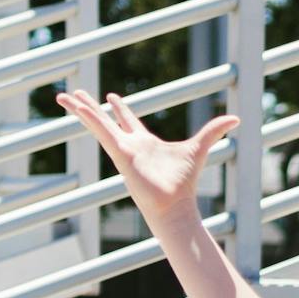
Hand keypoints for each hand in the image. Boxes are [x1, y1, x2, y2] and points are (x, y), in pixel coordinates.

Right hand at [54, 88, 238, 231]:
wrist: (174, 204)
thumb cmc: (184, 182)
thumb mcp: (200, 147)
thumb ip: (214, 131)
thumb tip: (236, 118)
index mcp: (144, 142)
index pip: (127, 121)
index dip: (119, 108)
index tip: (110, 96)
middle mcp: (129, 145)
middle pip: (105, 120)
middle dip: (91, 106)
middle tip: (77, 93)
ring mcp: (121, 149)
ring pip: (97, 123)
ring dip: (80, 109)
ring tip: (62, 94)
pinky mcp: (119, 154)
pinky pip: (100, 131)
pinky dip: (88, 118)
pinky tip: (76, 106)